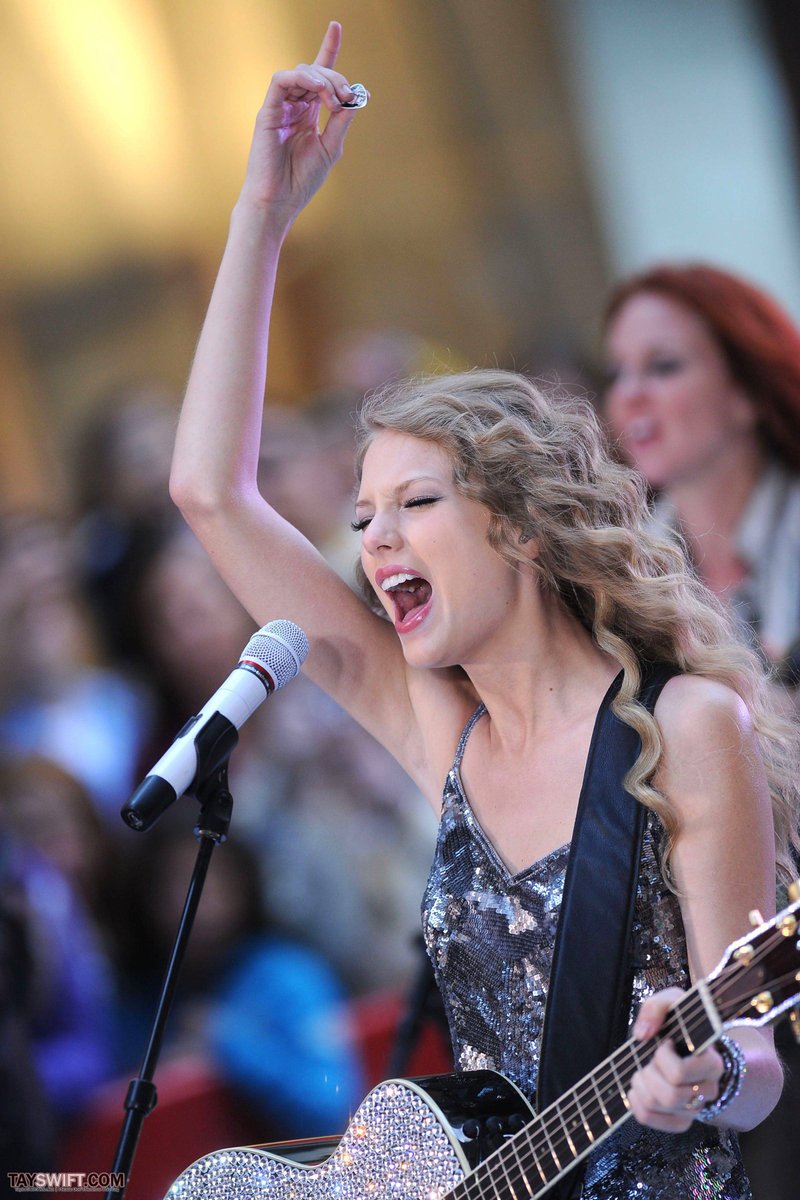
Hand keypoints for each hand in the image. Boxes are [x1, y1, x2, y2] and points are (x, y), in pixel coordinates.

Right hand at [240, 21, 364, 229]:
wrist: (279, 201)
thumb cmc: (301, 181)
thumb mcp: (330, 148)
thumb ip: (341, 121)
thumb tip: (355, 96)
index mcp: (308, 114)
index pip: (319, 74)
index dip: (327, 49)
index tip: (336, 26)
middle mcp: (294, 106)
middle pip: (316, 71)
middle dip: (336, 78)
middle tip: (347, 97)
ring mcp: (280, 107)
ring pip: (301, 72)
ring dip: (323, 80)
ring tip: (335, 100)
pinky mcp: (268, 111)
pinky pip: (282, 80)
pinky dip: (303, 79)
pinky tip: (319, 93)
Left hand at [627, 988, 724, 1131]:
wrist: (688, 1044)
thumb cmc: (681, 1024)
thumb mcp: (674, 1003)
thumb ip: (656, 1007)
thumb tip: (642, 1034)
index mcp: (712, 1064)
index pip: (679, 1073)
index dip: (663, 1057)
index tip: (665, 1042)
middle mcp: (708, 1090)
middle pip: (670, 1096)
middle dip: (649, 1074)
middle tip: (651, 1059)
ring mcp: (695, 1109)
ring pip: (658, 1107)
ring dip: (641, 1086)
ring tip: (644, 1071)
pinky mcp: (680, 1120)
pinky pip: (650, 1119)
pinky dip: (636, 1104)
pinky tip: (638, 1088)